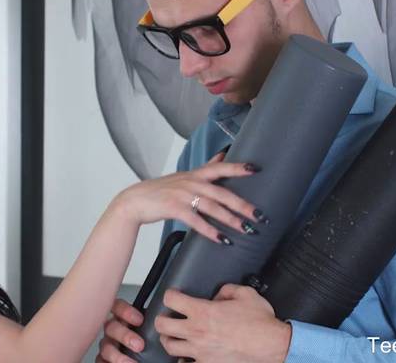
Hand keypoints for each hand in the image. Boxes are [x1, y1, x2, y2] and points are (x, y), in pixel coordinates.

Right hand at [96, 299, 143, 362]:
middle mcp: (112, 330)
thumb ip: (149, 326)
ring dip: (118, 356)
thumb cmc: (149, 344)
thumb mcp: (149, 332)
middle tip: (139, 345)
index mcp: (122, 318)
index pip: (117, 307)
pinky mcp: (102, 359)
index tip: (140, 320)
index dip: (125, 311)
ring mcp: (106, 345)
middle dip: (125, 336)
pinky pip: (100, 361)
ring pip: (106, 347)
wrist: (145, 362)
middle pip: (111, 327)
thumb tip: (160, 324)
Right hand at [112, 157, 261, 243]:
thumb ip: (206, 168)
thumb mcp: (184, 176)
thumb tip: (223, 156)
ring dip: (231, 220)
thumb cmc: (161, 190)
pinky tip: (222, 240)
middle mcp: (191, 182)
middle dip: (243, 205)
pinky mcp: (174, 208)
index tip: (256, 169)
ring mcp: (183, 195)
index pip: (220, 168)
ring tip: (246, 230)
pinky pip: (197, 221)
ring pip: (212, 208)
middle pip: (222, 193)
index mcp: (196, 174)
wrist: (135, 200)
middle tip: (260, 216)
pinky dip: (211, 231)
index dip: (238, 168)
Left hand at [154, 284, 291, 362]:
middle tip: (166, 316)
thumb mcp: (245, 294)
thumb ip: (227, 289)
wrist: (272, 346)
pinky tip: (188, 354)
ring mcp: (200, 351)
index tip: (173, 295)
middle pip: (162, 325)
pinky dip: (184, 359)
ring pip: (169, 346)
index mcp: (203, 311)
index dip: (170, 294)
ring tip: (173, 335)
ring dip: (169, 339)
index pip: (171, 300)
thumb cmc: (260, 323)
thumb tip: (218, 294)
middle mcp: (197, 331)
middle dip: (161, 318)